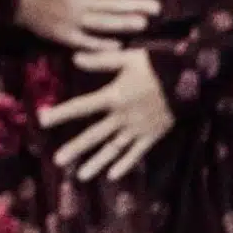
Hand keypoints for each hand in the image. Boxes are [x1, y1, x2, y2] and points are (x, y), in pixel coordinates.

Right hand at [14, 0, 159, 49]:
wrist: (15, 0)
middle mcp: (76, 0)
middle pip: (111, 3)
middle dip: (135, 4)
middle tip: (157, 7)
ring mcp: (71, 20)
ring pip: (102, 23)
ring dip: (124, 24)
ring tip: (143, 23)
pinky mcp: (64, 36)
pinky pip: (86, 42)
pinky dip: (102, 45)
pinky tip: (119, 44)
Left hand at [37, 49, 173, 180]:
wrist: (190, 78)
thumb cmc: (156, 65)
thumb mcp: (126, 57)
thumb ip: (100, 60)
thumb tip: (74, 58)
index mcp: (114, 96)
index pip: (82, 106)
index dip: (61, 113)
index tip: (42, 119)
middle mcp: (123, 117)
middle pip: (95, 135)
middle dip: (76, 148)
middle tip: (58, 161)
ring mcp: (137, 129)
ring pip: (114, 149)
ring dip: (97, 162)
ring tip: (80, 176)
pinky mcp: (152, 136)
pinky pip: (136, 153)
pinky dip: (124, 164)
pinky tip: (112, 176)